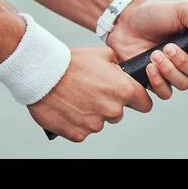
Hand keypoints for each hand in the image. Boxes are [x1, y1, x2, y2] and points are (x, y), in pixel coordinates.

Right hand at [28, 45, 151, 141]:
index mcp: (123, 90)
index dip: (138, 100)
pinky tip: (69, 107)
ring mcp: (94, 124)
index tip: (132, 99)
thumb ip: (119, 67)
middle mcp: (112, 110)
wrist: (43, 75)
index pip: (144, 104)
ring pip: (99, 122)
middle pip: (119, 113)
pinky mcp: (78, 134)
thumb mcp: (104, 54)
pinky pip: (83, 130)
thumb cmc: (72, 63)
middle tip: (92, 91)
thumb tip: (124, 74)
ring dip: (92, 113)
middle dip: (109, 104)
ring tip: (77, 97)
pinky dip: (77, 122)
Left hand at [104, 0, 187, 100]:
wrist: (126, 21)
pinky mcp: (157, 82)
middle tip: (168, 47)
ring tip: (155, 54)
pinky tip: (148, 66)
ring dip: (169, 70)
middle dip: (185, 62)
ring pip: (183, 85)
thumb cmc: (157, 13)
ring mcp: (175, 74)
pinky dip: (157, 81)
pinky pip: (165, 92)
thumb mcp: (183, 9)